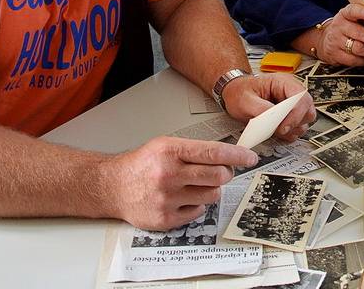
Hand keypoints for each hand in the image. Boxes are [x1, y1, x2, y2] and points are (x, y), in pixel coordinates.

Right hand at [107, 136, 257, 230]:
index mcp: (170, 151)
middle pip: (218, 176)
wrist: (113, 186)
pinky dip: (196, 205)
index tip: (250, 157)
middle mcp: (169, 174)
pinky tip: (182, 198)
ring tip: (194, 185)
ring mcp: (167, 199)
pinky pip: (198, 212)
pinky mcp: (166, 219)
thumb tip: (228, 156)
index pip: (214, 152)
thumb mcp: (166, 145)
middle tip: (221, 172)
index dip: (237, 155)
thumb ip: (194, 150)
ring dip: (210, 189)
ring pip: (212, 195)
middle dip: (225, 173)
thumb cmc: (142, 164)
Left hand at [222, 73, 316, 141]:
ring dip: (292, 129)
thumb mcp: (245, 100)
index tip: (283, 127)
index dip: (295, 114)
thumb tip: (274, 121)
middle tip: (278, 130)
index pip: (301, 97)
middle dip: (294, 123)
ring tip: (275, 130)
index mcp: (283, 82)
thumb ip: (261, 110)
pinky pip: (298, 126)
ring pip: (305, 120)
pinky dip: (289, 132)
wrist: (235, 93)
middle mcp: (292, 92)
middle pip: (307, 109)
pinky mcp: (290, 115)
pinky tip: (276, 131)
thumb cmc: (240, 92)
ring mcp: (292, 104)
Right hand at [317, 4, 363, 65]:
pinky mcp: (336, 55)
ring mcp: (336, 41)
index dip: (362, 12)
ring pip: (359, 48)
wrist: (327, 41)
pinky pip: (354, 60)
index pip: (352, 11)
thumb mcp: (354, 20)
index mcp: (344, 15)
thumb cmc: (347, 29)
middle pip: (360, 33)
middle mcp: (339, 27)